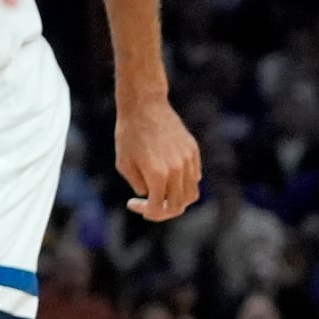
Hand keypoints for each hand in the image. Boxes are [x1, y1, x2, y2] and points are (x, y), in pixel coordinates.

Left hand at [116, 95, 199, 220]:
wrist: (145, 106)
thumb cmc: (128, 134)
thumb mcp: (123, 164)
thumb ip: (139, 184)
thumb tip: (151, 194)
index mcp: (157, 175)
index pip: (158, 208)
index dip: (146, 212)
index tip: (133, 204)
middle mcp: (177, 170)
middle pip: (179, 206)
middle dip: (163, 211)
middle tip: (150, 206)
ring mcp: (188, 160)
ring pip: (192, 194)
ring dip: (178, 200)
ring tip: (163, 195)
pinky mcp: (193, 151)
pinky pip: (195, 177)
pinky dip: (184, 184)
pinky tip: (169, 176)